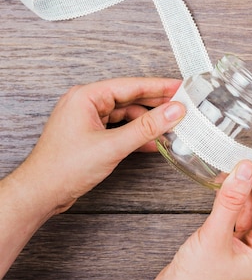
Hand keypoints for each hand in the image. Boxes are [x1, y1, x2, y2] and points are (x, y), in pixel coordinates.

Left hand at [18, 77, 185, 213]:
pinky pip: (120, 128)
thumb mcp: (112, 146)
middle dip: (156, 105)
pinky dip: (137, 134)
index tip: (181, 88)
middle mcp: (86, 104)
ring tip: (171, 127)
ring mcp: (88, 119)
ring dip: (148, 122)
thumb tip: (173, 112)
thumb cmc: (63, 168)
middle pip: (130, 99)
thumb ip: (146, 127)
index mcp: (86, 97)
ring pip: (127, 115)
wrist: (41, 193)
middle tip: (182, 107)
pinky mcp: (91, 135)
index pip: (131, 85)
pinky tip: (153, 142)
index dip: (159, 87)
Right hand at [144, 148, 251, 279]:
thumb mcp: (214, 237)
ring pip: (246, 208)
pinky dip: (230, 198)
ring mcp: (240, 248)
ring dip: (243, 186)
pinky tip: (227, 181)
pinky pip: (232, 215)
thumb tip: (244, 171)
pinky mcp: (225, 245)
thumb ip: (230, 202)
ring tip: (243, 158)